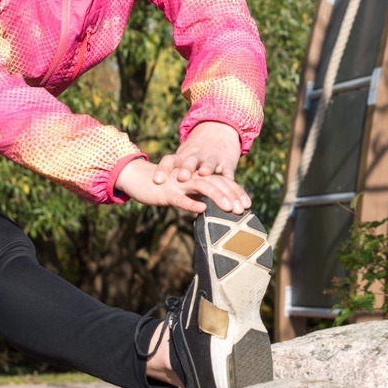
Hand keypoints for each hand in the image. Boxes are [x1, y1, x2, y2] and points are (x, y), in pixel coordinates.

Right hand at [117, 157, 250, 214]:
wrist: (139, 178)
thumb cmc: (164, 187)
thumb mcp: (185, 192)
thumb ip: (199, 197)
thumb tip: (214, 210)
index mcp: (198, 177)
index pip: (222, 183)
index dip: (236, 193)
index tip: (248, 205)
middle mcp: (192, 177)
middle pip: (217, 182)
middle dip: (231, 195)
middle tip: (242, 209)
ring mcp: (180, 183)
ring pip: (202, 186)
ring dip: (217, 197)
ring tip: (229, 208)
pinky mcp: (167, 191)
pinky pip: (180, 198)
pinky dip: (191, 203)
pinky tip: (201, 209)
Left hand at [153, 121, 242, 185]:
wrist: (218, 130)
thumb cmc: (197, 152)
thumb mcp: (184, 158)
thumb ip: (173, 172)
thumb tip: (154, 188)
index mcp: (183, 156)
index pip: (170, 160)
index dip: (163, 169)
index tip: (157, 180)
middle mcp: (197, 156)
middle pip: (190, 161)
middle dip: (186, 169)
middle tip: (181, 177)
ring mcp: (212, 158)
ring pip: (209, 162)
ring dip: (207, 167)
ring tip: (204, 173)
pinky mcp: (227, 162)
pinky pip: (228, 168)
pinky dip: (228, 174)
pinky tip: (229, 179)